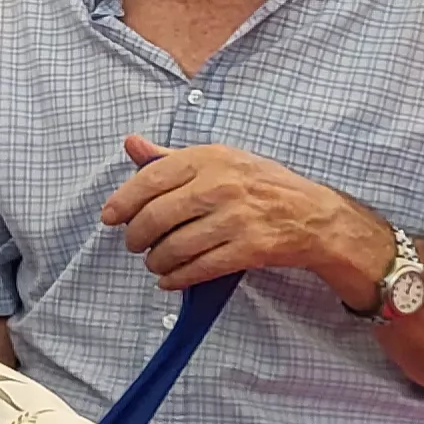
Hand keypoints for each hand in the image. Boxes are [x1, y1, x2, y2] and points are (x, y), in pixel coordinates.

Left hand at [99, 137, 384, 299]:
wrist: (314, 215)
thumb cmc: (260, 184)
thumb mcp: (219, 159)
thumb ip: (172, 156)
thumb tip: (131, 144)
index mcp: (210, 158)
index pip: (151, 178)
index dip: (123, 200)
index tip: (109, 217)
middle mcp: (221, 185)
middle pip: (158, 216)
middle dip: (137, 236)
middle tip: (134, 244)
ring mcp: (236, 218)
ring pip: (176, 246)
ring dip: (157, 260)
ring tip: (154, 262)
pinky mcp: (249, 249)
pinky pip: (200, 268)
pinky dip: (177, 278)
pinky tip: (169, 279)